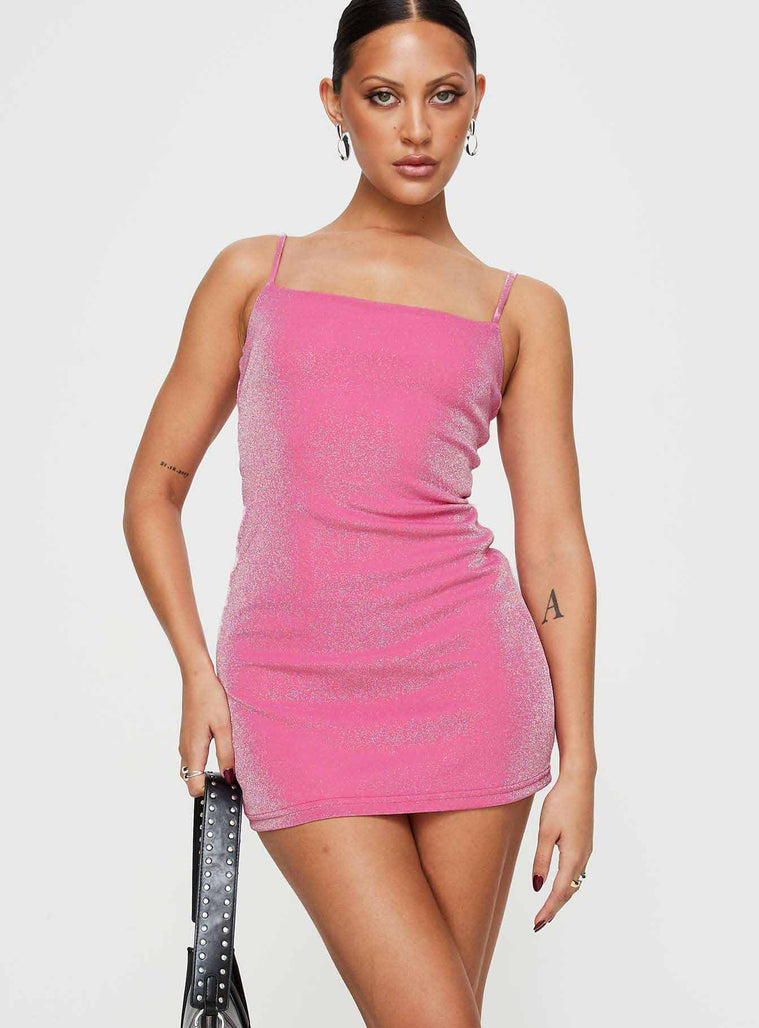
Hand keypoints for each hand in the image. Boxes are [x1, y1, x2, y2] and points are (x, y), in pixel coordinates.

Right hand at [178, 666, 235, 797]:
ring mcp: (184, 742)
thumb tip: (229, 777)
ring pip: (191, 768)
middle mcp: (185, 749)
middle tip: (228, 781)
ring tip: (225, 768)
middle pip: (191, 780)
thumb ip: (227, 754)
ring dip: (204, 773)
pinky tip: (218, 753)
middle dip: (206, 785)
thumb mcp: (224, 727)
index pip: (193, 787)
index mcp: (193, 751)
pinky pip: (192, 757)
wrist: (197, 678)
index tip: (225, 790)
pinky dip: (202, 762)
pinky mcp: (187, 735)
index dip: (208, 792)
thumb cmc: (210, 699)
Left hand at [531, 765, 594, 930]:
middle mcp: (583, 857)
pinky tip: (559, 884)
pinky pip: (577, 871)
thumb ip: (542, 860)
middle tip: (540, 924)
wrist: (579, 782)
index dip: (548, 909)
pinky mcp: (585, 843)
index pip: (559, 891)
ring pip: (574, 882)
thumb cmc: (560, 803)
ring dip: (562, 897)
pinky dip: (567, 883)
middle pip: (569, 891)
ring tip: (547, 909)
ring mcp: (586, 850)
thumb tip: (538, 887)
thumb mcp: (545, 831)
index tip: (537, 924)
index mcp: (573, 856)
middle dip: (555, 908)